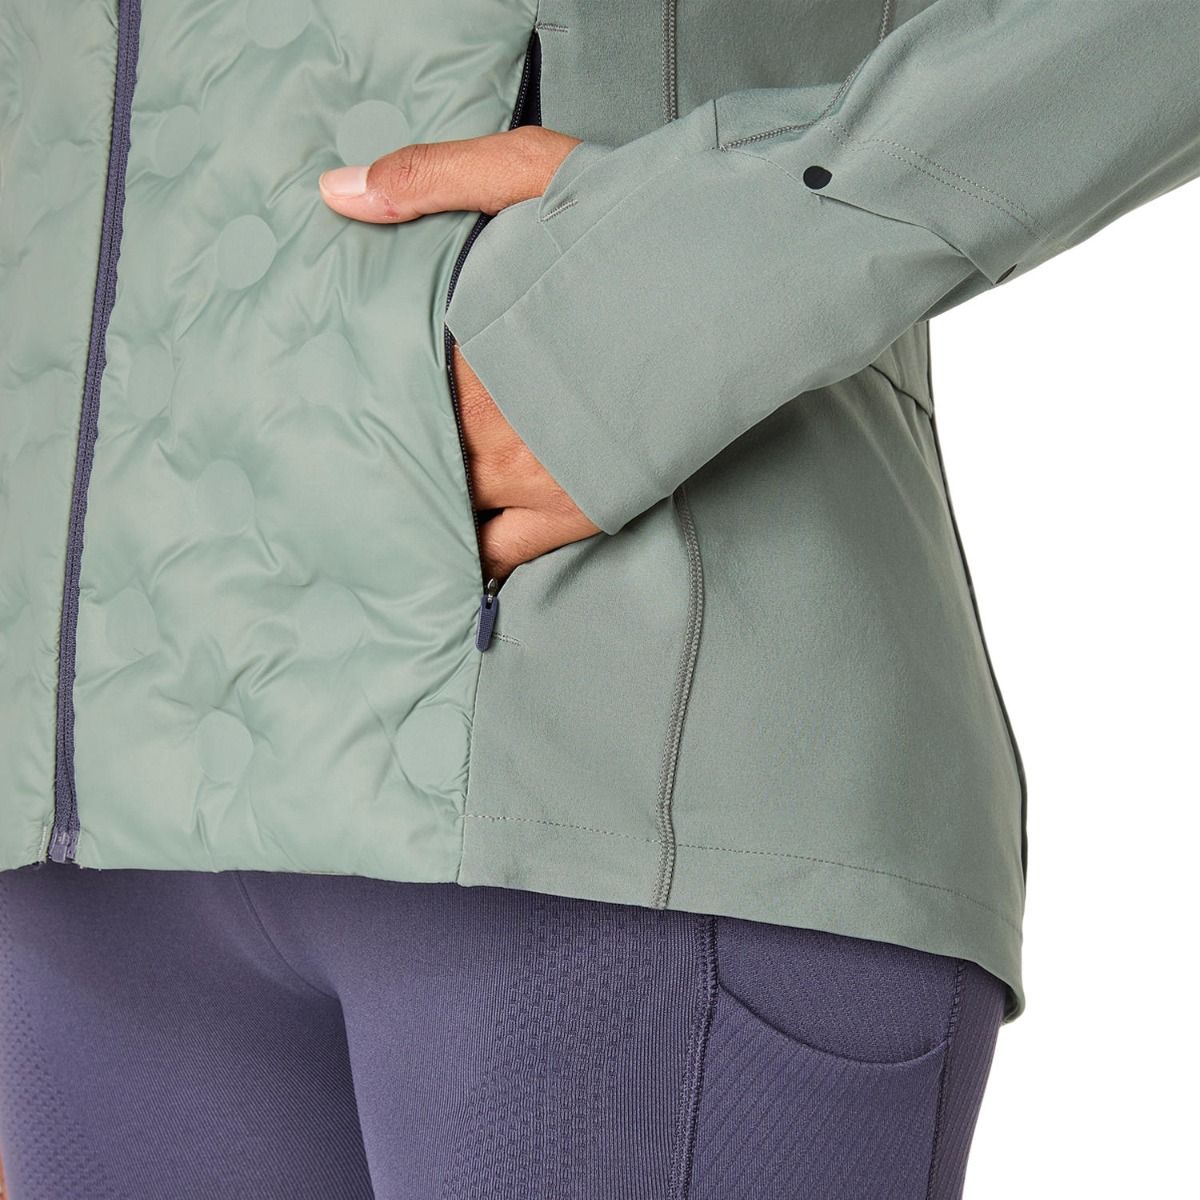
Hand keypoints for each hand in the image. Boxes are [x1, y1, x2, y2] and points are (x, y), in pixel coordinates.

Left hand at [319, 127, 600, 581]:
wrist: (750, 276)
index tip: (329, 389)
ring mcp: (533, 470)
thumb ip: (435, 179)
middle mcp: (489, 414)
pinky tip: (450, 558)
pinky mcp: (579, 507)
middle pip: (409, 445)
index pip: (385, 372)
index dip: (359, 382)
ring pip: (447, 502)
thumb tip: (334, 192)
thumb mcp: (535, 170)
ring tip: (375, 512)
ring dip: (417, 501)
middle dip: (378, 448)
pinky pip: (503, 551)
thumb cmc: (644, 218)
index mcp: (468, 337)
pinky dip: (472, 556)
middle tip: (332, 462)